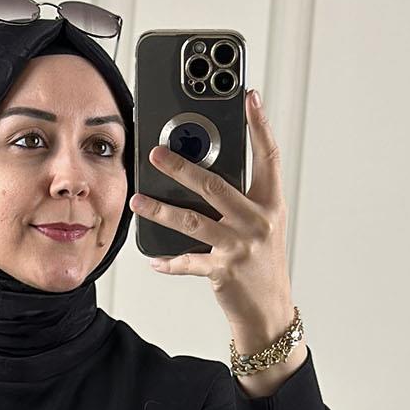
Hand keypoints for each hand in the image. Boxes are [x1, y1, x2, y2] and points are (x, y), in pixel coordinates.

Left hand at [130, 88, 295, 345]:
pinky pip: (188, 262)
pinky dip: (168, 260)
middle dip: (182, 168)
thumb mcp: (261, 226)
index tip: (249, 99)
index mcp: (270, 204)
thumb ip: (240, 199)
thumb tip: (203, 173)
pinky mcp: (223, 271)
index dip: (260, 126)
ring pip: (192, 221)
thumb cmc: (262, 264)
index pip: (267, 157)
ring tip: (139, 201)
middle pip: (215, 186)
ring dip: (161, 210)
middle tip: (157, 153)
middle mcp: (258, 222)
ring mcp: (240, 247)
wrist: (269, 310)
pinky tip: (153, 258)